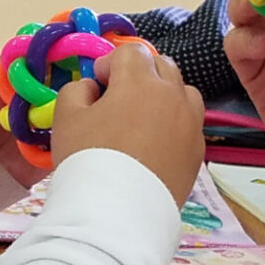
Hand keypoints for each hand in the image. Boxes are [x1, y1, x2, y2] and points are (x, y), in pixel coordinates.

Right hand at [51, 43, 204, 208]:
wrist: (118, 213)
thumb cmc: (88, 158)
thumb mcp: (66, 117)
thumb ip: (77, 90)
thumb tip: (94, 88)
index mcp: (140, 81)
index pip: (130, 51)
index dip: (110, 63)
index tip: (98, 86)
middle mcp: (172, 95)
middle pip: (161, 65)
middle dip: (140, 74)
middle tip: (118, 100)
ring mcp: (191, 123)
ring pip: (183, 91)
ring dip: (164, 95)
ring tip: (143, 119)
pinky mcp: (198, 151)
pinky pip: (189, 123)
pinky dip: (175, 124)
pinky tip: (155, 145)